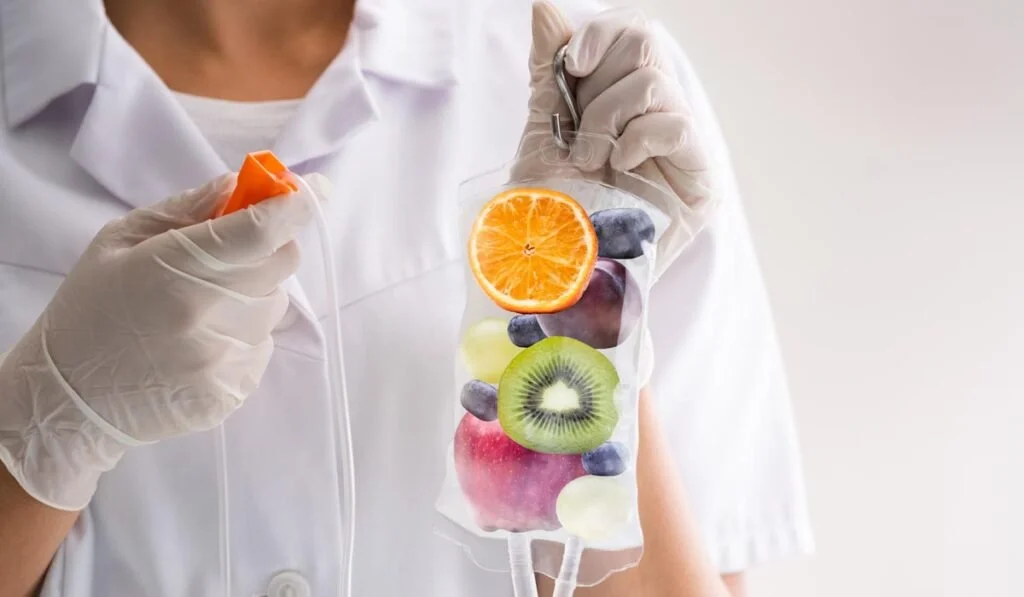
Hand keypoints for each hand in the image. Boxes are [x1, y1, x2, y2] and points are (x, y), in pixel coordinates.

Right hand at [0, 172, 329, 510]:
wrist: (71, 401)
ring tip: (199, 309)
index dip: (297, 204)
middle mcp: (207, 318)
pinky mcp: (232, 395)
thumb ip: (186, 210)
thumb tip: (240, 185)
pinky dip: (243, 335)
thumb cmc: (92, 309)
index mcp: (175, 271)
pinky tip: (200, 344)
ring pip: (275, 306)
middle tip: (231, 254)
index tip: (314, 189)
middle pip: (281, 264)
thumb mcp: (120, 242)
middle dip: (268, 248)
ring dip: (252, 295)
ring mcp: (222, 362)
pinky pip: (263, 346)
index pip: (262, 231)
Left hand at [515, 1, 714, 274]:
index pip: (631, 35)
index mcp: (621, 100)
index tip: (570, 66)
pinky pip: (677, 125)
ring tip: (590, 161)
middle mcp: (655, 118)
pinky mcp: (699, 181)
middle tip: (578, 136)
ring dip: (607, 118)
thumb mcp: (541, 130)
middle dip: (597, 87)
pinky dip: (638, 140)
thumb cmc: (544, 209)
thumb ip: (548, 69)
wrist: (551, 272)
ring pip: (655, 82)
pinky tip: (619, 168)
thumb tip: (545, 6)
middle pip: (645, 46)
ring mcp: (680, 149)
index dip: (601, 36)